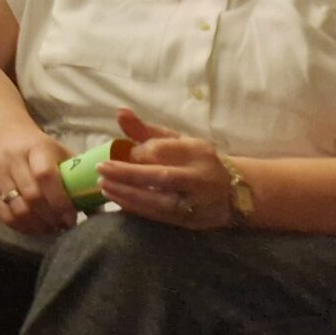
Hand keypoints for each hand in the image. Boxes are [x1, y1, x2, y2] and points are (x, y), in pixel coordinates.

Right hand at [0, 125, 78, 234]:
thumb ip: (78, 179)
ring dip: (38, 225)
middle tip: (64, 225)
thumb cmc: (41, 150)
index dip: (60, 201)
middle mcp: (13, 158)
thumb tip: (98, 211)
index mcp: (37, 148)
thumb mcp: (61, 155)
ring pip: (18, 209)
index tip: (72, 218)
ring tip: (51, 227)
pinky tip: (35, 226)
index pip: (46, 175)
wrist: (3, 136)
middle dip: (52, 217)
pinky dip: (22, 227)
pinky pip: (4, 215)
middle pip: (32, 196)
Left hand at [100, 109, 234, 229]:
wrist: (233, 194)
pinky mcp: (191, 222)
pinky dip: (137, 209)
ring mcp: (197, 203)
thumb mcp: (178, 141)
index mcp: (198, 153)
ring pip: (160, 202)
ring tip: (104, 186)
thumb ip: (147, 130)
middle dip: (128, 174)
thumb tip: (119, 112)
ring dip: (128, 194)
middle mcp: (200, 178)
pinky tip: (118, 200)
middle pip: (162, 177)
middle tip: (102, 169)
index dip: (142, 151)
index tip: (125, 151)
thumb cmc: (196, 161)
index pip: (165, 150)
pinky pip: (160, 217)